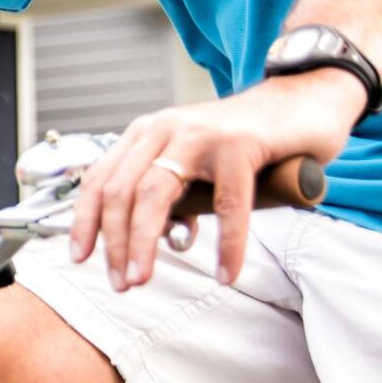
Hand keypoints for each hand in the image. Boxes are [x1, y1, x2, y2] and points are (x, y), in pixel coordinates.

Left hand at [71, 72, 363, 289]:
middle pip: (121, 192)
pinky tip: (227, 273)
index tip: (79, 258)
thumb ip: (173, 194)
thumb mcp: (194, 163)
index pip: (100, 180)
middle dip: (114, 243)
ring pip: (155, 194)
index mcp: (145, 134)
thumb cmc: (246, 141)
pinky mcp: (240, 145)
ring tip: (144, 279)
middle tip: (121, 283)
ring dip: (144, 244)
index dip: (85, 221)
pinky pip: (227, 204)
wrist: (303, 99)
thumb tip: (157, 241)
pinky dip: (227, 245)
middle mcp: (163, 129)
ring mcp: (200, 135)